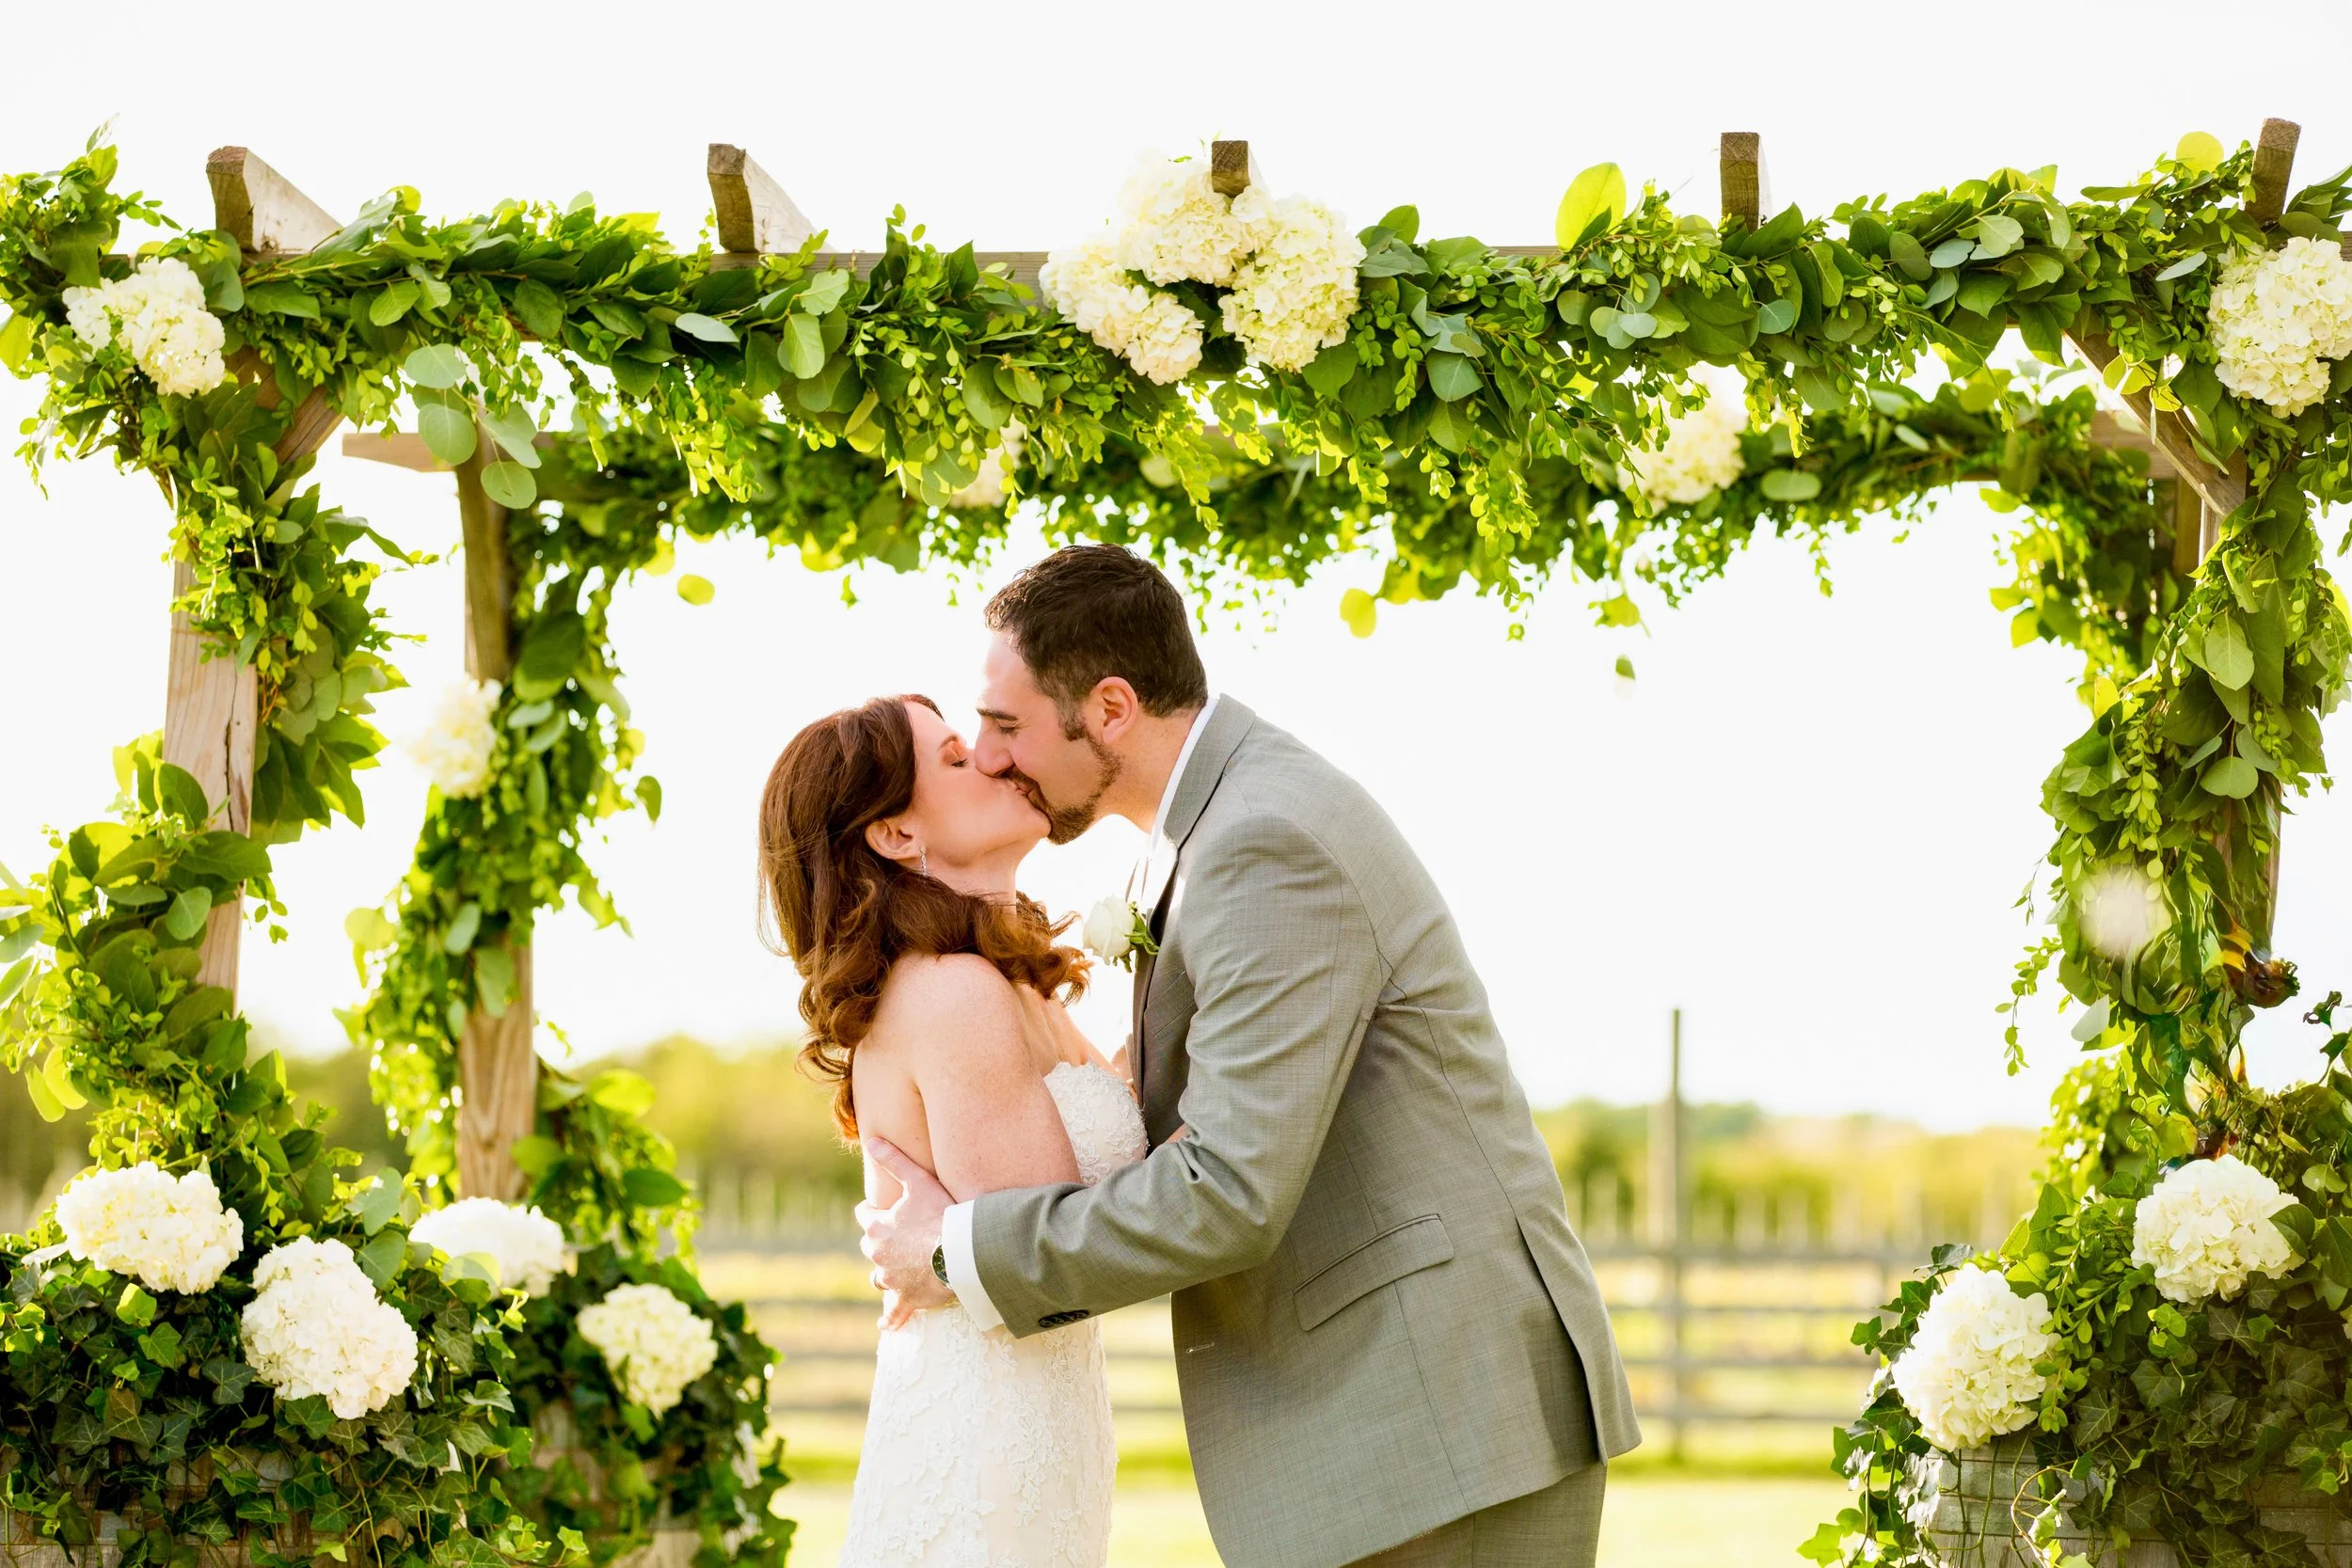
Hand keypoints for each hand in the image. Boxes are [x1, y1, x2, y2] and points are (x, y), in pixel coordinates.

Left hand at [856, 1136, 953, 1328]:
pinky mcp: (906, 1300)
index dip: (874, 1209)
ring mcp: (891, 1280)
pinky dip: (890, 1319)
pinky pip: (893, 1314)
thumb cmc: (942, 1213)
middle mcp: (878, 1255)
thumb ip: (894, 1160)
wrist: (963, 1252)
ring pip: (878, 1277)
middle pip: (871, 1245)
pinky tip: (886, 1325)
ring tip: (898, 1269)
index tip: (883, 1208)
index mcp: (877, 1226)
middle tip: (900, 1235)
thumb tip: (870, 1139)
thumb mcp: (918, 1180)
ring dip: (886, 1272)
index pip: (865, 1214)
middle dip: (880, 1240)